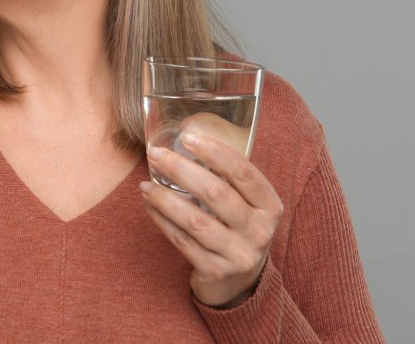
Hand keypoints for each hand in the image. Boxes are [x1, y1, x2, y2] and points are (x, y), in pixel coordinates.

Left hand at [139, 132, 283, 307]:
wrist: (239, 281)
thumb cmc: (235, 227)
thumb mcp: (244, 203)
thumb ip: (225, 176)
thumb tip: (185, 133)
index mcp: (270, 206)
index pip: (243, 172)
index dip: (214, 151)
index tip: (186, 136)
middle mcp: (260, 231)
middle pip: (216, 193)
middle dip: (181, 169)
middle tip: (156, 154)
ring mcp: (239, 254)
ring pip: (195, 220)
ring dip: (165, 198)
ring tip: (145, 185)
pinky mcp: (216, 270)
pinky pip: (182, 241)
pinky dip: (162, 220)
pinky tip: (149, 206)